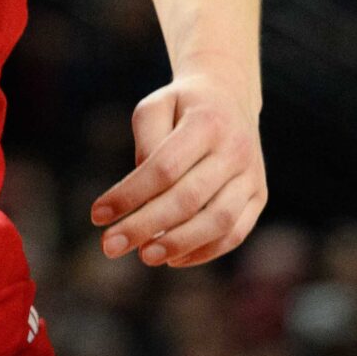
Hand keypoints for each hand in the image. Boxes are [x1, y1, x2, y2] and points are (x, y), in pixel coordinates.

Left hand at [91, 69, 264, 266]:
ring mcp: (252, 175)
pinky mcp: (259, 195)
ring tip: (144, 256)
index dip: (129, 195)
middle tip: (110, 246)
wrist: (230, 96)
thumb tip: (139, 193)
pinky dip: (205, 251)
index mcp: (207, 123)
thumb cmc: (181, 107)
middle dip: (146, 226)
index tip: (97, 215)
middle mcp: (236, 150)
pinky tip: (173, 259)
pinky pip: (235, 233)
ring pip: (218, 222)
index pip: (164, 168)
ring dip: (179, 244)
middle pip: (189, 198)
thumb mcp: (155, 107)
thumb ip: (145, 142)